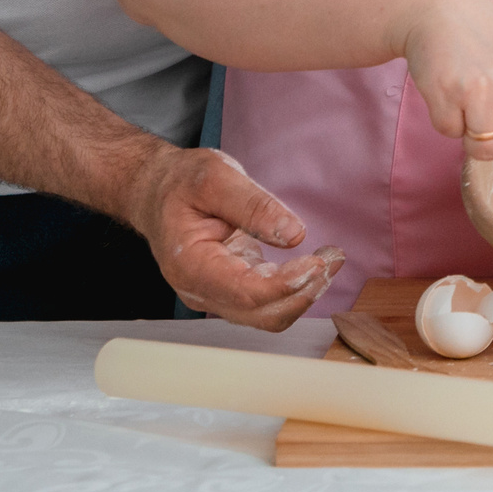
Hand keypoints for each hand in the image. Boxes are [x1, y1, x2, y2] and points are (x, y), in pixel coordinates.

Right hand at [124, 144, 342, 329]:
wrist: (158, 191)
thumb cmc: (180, 183)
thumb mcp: (216, 177)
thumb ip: (254, 206)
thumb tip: (294, 235)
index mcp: (190, 265)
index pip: (246, 293)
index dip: (287, 284)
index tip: (318, 262)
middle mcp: (200, 291)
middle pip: (262, 314)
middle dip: (304, 291)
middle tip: (334, 258)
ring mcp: (216, 294)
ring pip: (269, 314)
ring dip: (305, 292)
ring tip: (332, 258)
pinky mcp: (231, 289)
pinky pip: (268, 302)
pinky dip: (296, 287)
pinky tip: (315, 263)